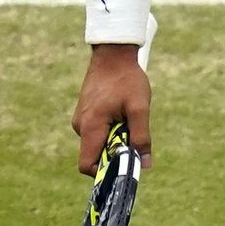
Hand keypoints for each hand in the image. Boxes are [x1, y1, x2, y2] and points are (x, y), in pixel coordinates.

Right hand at [72, 44, 152, 174]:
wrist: (113, 54)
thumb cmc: (127, 79)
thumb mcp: (140, 108)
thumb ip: (141, 137)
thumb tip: (144, 165)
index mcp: (90, 127)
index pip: (87, 165)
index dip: (104, 171)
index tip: (124, 163)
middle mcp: (80, 126)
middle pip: (94, 154)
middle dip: (114, 151)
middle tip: (131, 132)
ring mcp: (80, 119)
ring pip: (97, 142)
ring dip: (114, 138)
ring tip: (127, 116)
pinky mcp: (85, 113)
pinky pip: (96, 131)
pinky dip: (110, 128)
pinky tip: (121, 111)